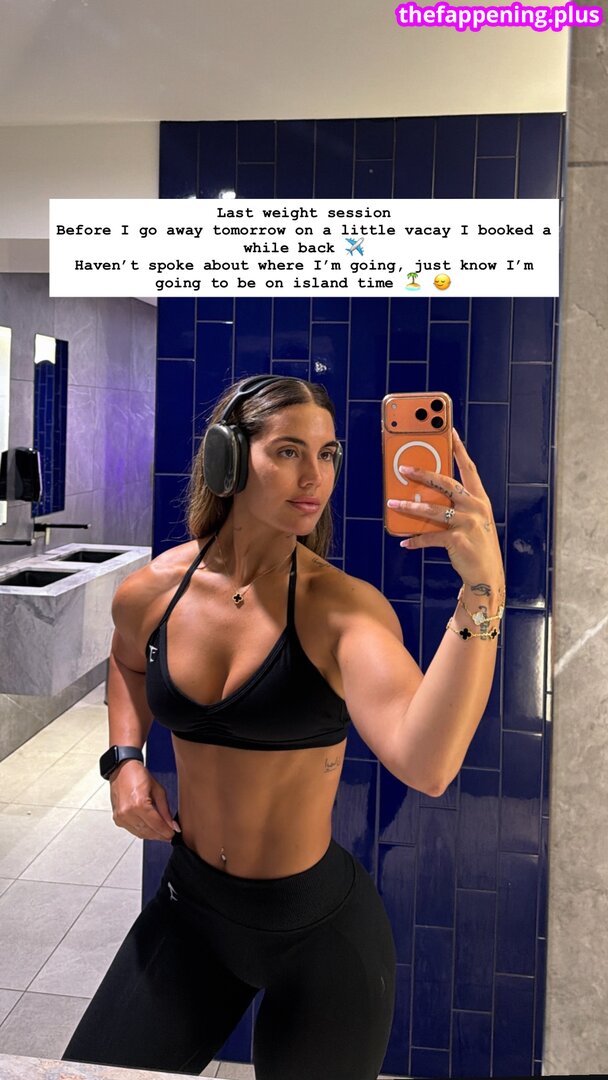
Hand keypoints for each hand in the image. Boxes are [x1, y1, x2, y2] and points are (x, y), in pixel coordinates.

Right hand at [109, 759, 179, 841]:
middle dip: (160, 835)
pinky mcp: (117, 819)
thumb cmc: (138, 776)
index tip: (173, 834)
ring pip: (140, 833)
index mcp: (139, 804)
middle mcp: (128, 812)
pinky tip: (149, 828)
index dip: (166, 832)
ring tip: (161, 832)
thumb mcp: (158, 790)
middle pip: (148, 831)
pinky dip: (142, 831)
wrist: (122, 770)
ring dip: (152, 835)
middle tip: (169, 834)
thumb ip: (165, 810)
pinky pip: (132, 830)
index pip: (156, 825)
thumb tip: (172, 825)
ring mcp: (121, 817)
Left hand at [386, 430, 504, 589]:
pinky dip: (415, 540)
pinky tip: (404, 542)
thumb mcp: (471, 521)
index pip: (468, 468)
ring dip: (410, 507)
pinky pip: (430, 537)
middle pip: (446, 483)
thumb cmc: (476, 545)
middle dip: (423, 473)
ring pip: (432, 509)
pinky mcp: (458, 541)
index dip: (458, 448)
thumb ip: (454, 506)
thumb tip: (424, 496)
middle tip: (403, 468)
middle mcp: (476, 507)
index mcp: (480, 499)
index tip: (449, 430)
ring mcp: (468, 523)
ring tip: (393, 504)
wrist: (487, 576)